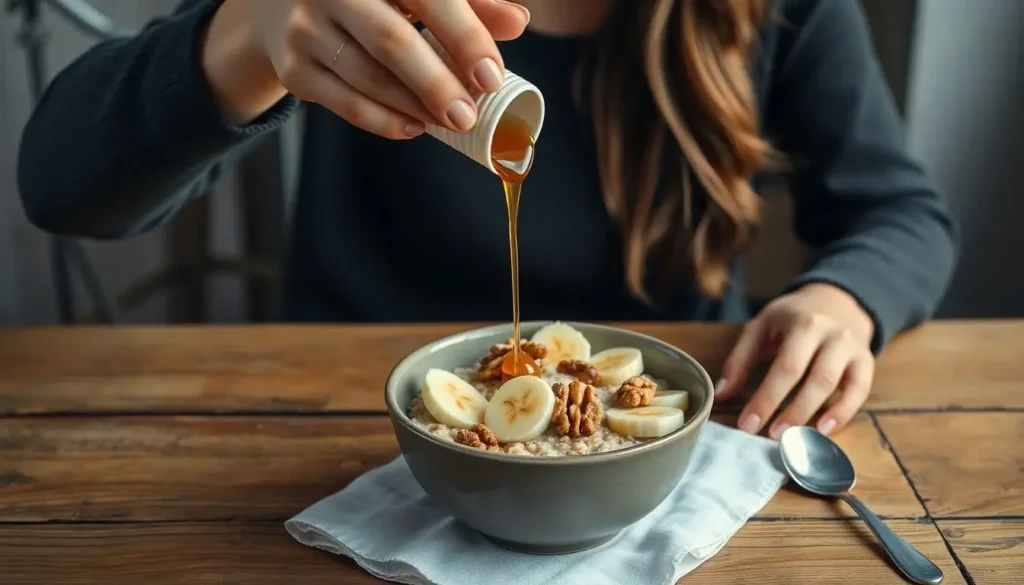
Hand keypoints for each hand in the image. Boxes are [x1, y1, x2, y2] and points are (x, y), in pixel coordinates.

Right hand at [207, 0, 529, 136]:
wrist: (285, 2)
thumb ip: (469, 3)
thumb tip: (518, 22)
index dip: (464, 36)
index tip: (491, 76)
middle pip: (392, 41)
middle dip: (436, 84)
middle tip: (469, 116)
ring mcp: (307, 28)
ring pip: (368, 77)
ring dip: (414, 106)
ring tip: (450, 121)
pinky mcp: (295, 68)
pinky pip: (344, 102)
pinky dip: (383, 120)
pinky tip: (415, 126)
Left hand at [716, 283, 876, 438]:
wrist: (835, 300)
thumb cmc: (791, 318)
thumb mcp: (761, 327)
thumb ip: (740, 359)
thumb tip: (721, 394)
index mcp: (804, 323)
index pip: (786, 367)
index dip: (767, 398)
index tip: (747, 424)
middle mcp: (833, 335)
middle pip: (816, 378)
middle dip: (793, 412)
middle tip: (772, 436)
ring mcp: (853, 348)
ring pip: (837, 386)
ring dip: (814, 415)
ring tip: (795, 438)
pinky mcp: (866, 361)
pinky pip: (860, 391)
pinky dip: (844, 413)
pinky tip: (824, 430)